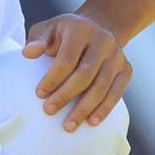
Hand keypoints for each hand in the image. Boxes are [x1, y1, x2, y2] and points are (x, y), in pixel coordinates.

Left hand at [22, 13, 131, 131]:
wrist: (97, 28)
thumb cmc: (64, 34)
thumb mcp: (48, 30)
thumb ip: (38, 41)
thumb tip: (28, 53)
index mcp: (81, 29)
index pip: (67, 58)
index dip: (53, 78)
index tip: (39, 94)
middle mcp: (103, 41)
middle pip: (85, 74)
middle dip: (66, 95)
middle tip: (49, 111)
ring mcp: (118, 56)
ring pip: (102, 86)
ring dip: (85, 108)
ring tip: (68, 125)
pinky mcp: (126, 69)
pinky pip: (116, 92)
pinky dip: (104, 108)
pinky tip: (92, 122)